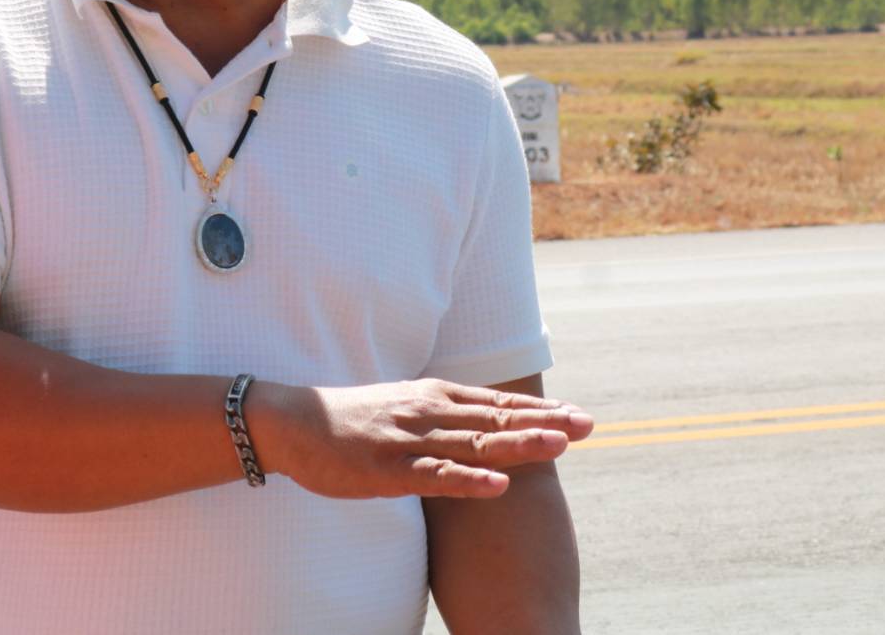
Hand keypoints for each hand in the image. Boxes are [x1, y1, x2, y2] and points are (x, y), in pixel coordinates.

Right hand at [248, 378, 592, 499]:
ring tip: (559, 445)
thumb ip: (441, 416)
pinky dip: (468, 481)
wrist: (295, 421)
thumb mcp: (404, 408)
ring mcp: (409, 440)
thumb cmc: (352, 420)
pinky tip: (498, 486)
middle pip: (496, 418)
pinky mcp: (388, 468)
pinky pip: (434, 476)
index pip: (497, 403)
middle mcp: (428, 411)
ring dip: (518, 444)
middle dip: (544, 421)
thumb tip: (478, 424)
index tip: (577, 413)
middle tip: (589, 425)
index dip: (539, 408)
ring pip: (473, 443)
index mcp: (434, 397)